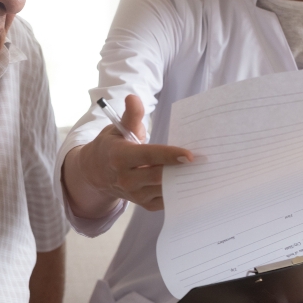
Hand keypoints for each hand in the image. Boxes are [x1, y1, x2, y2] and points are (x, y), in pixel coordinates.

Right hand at [63, 95, 191, 213]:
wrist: (96, 174)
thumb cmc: (112, 146)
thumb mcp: (117, 128)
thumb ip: (131, 115)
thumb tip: (133, 97)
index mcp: (119, 157)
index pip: (148, 156)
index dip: (169, 155)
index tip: (190, 155)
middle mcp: (125, 179)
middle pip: (159, 175)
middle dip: (182, 169)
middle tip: (206, 161)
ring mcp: (135, 194)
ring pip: (164, 189)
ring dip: (183, 181)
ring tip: (202, 171)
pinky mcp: (144, 204)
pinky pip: (166, 200)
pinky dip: (179, 191)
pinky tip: (192, 181)